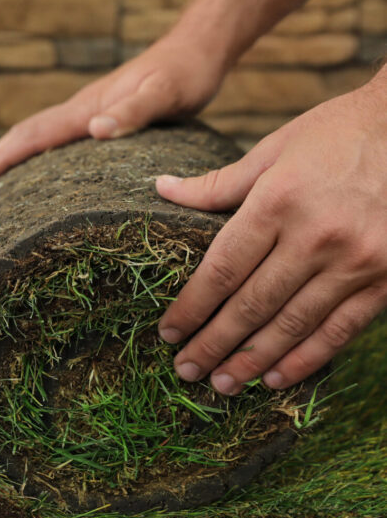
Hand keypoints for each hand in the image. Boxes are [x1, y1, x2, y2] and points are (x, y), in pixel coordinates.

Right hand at [0, 32, 226, 194]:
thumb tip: (95, 131)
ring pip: (37, 137)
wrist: (199, 47)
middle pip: (24, 136)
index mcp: (86, 109)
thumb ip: (133, 112)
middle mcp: (80, 110)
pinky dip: (36, 156)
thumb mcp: (167, 95)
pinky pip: (56, 140)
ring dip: (9, 158)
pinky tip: (40, 171)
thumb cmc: (187, 73)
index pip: (31, 137)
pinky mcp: (101, 117)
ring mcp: (88, 112)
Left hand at [156, 82, 386, 393]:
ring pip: (292, 324)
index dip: (192, 307)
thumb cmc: (338, 133)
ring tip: (221, 384)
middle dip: (213, 342)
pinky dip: (306, 359)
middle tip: (185, 370)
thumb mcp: (274, 148)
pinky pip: (339, 329)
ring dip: (252, 360)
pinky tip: (274, 378)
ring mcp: (355, 260)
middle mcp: (315, 236)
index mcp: (278, 201)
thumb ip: (219, 183)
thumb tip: (162, 190)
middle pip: (251, 304)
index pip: (222, 269)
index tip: (168, 332)